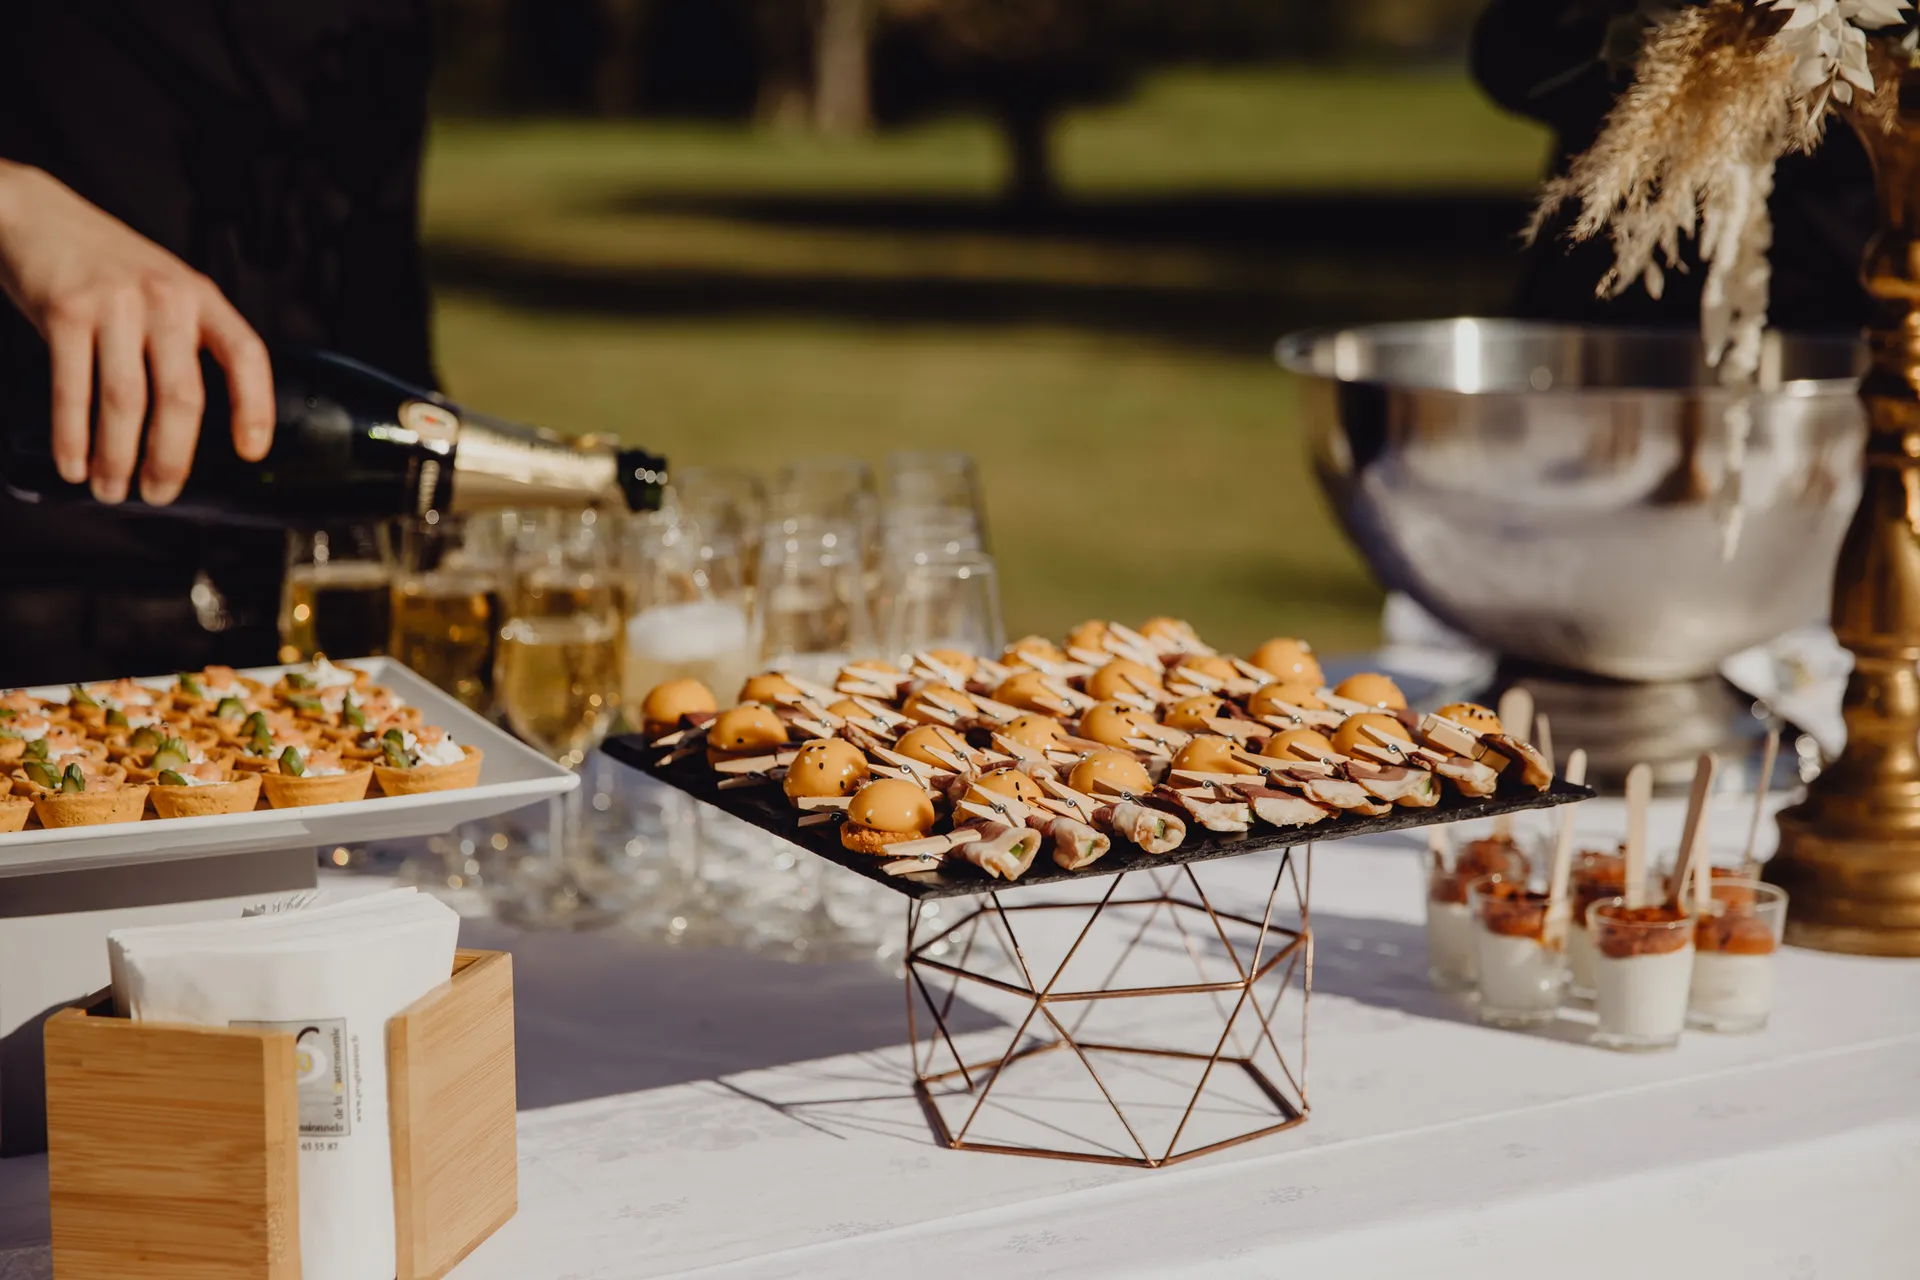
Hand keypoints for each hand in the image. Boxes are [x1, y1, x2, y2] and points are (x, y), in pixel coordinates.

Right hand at [0, 160, 272, 505]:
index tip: (251, 451)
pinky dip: (72, 436)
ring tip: (111, 490)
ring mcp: (115, 304)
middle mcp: (165, 298)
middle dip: (171, 457)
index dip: (255, 406)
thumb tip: (185, 427)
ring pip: (126, 401)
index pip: (246, 354)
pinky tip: (74, 464)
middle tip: (161, 493)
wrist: (35, 213)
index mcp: (200, 297)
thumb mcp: (163, 290)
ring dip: (117, 456)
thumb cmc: (105, 266)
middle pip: (182, 396)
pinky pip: (73, 388)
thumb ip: (181, 342)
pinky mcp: (66, 310)